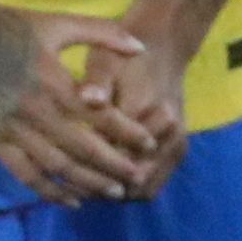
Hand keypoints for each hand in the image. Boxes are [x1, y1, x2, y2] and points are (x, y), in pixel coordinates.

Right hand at [0, 0, 162, 206]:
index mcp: (51, 78)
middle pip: (82, 147)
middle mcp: (32, 108)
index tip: (150, 143)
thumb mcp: (56, 22)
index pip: (99, 114)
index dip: (128, 131)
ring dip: (87, 182)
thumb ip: (102, 32)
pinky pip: (23, 172)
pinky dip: (48, 190)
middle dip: (114, 165)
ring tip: (112, 192)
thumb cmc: (6, 25)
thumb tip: (141, 47)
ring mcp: (9, 126)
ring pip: (55, 165)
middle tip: (138, 177)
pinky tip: (70, 200)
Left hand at [80, 6, 193, 198]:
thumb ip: (96, 80)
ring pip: (144, 188)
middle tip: (69, 189)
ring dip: (117, 193)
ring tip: (85, 191)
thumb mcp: (104, 59)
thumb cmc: (124, 56)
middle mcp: (167, 131)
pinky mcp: (179, 149)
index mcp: (145, 110)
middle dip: (100, 187)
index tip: (62, 174)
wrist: (164, 47)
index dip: (87, 171)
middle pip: (131, 181)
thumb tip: (88, 97)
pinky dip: (132, 190)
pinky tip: (107, 185)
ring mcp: (176, 143)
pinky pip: (156, 183)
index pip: (114, 157)